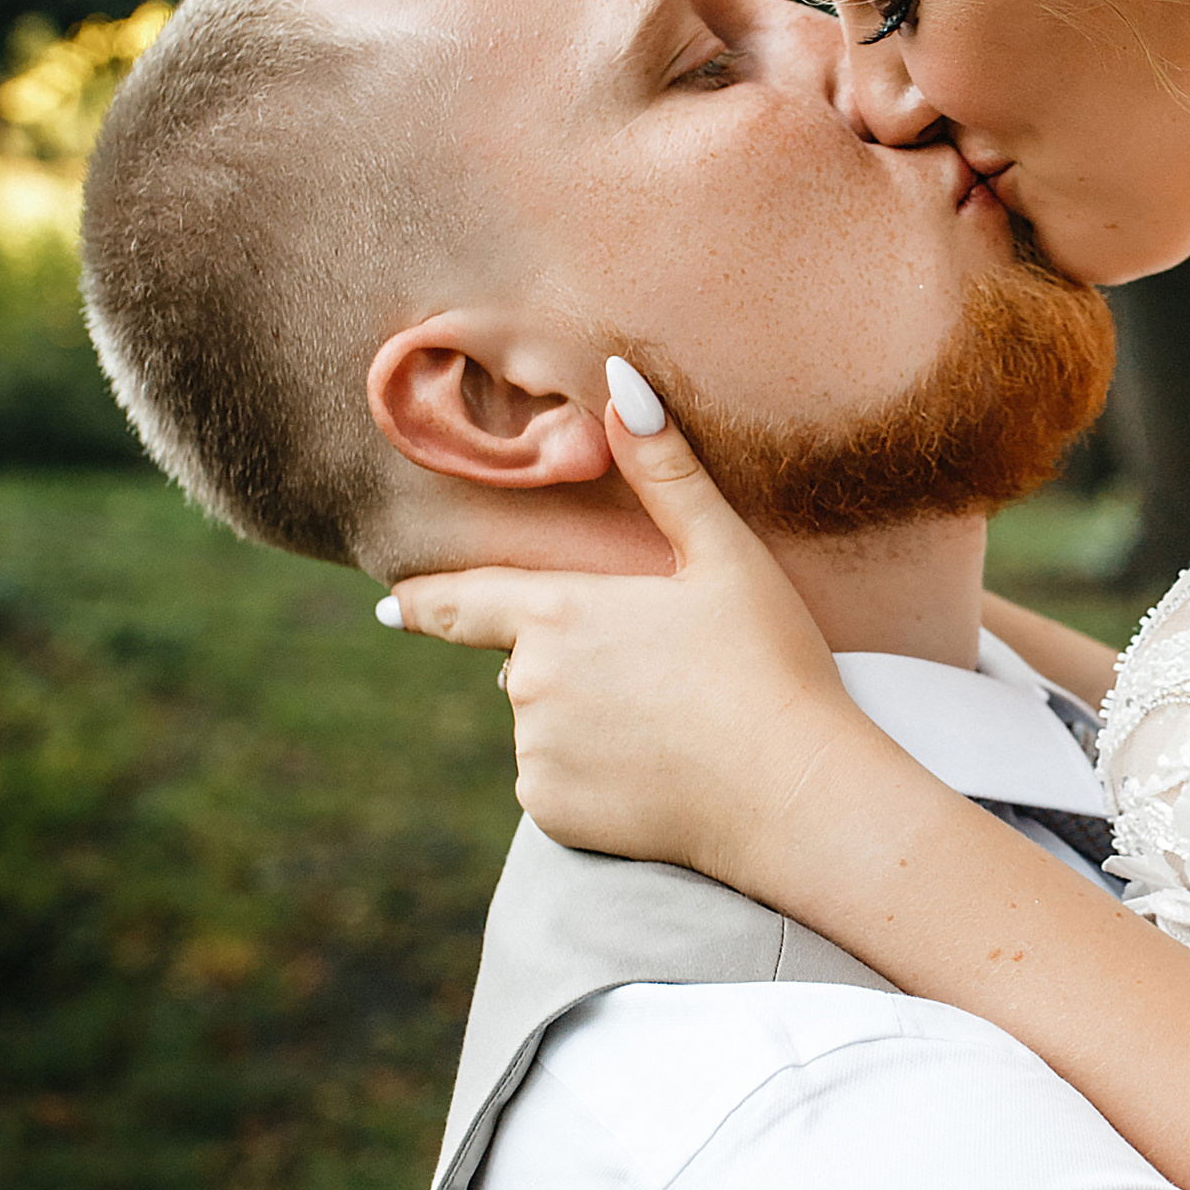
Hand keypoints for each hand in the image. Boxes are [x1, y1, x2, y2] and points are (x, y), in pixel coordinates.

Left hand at [386, 380, 871, 886]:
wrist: (796, 794)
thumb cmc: (770, 664)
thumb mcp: (727, 555)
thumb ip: (666, 471)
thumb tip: (621, 379)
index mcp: (559, 611)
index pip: (459, 602)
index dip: (423, 603)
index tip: (392, 608)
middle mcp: (528, 683)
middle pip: (523, 665)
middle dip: (569, 664)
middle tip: (656, 676)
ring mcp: (537, 751)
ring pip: (543, 726)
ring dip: (583, 722)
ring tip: (669, 726)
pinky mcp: (555, 810)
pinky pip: (556, 784)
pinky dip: (594, 778)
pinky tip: (658, 773)